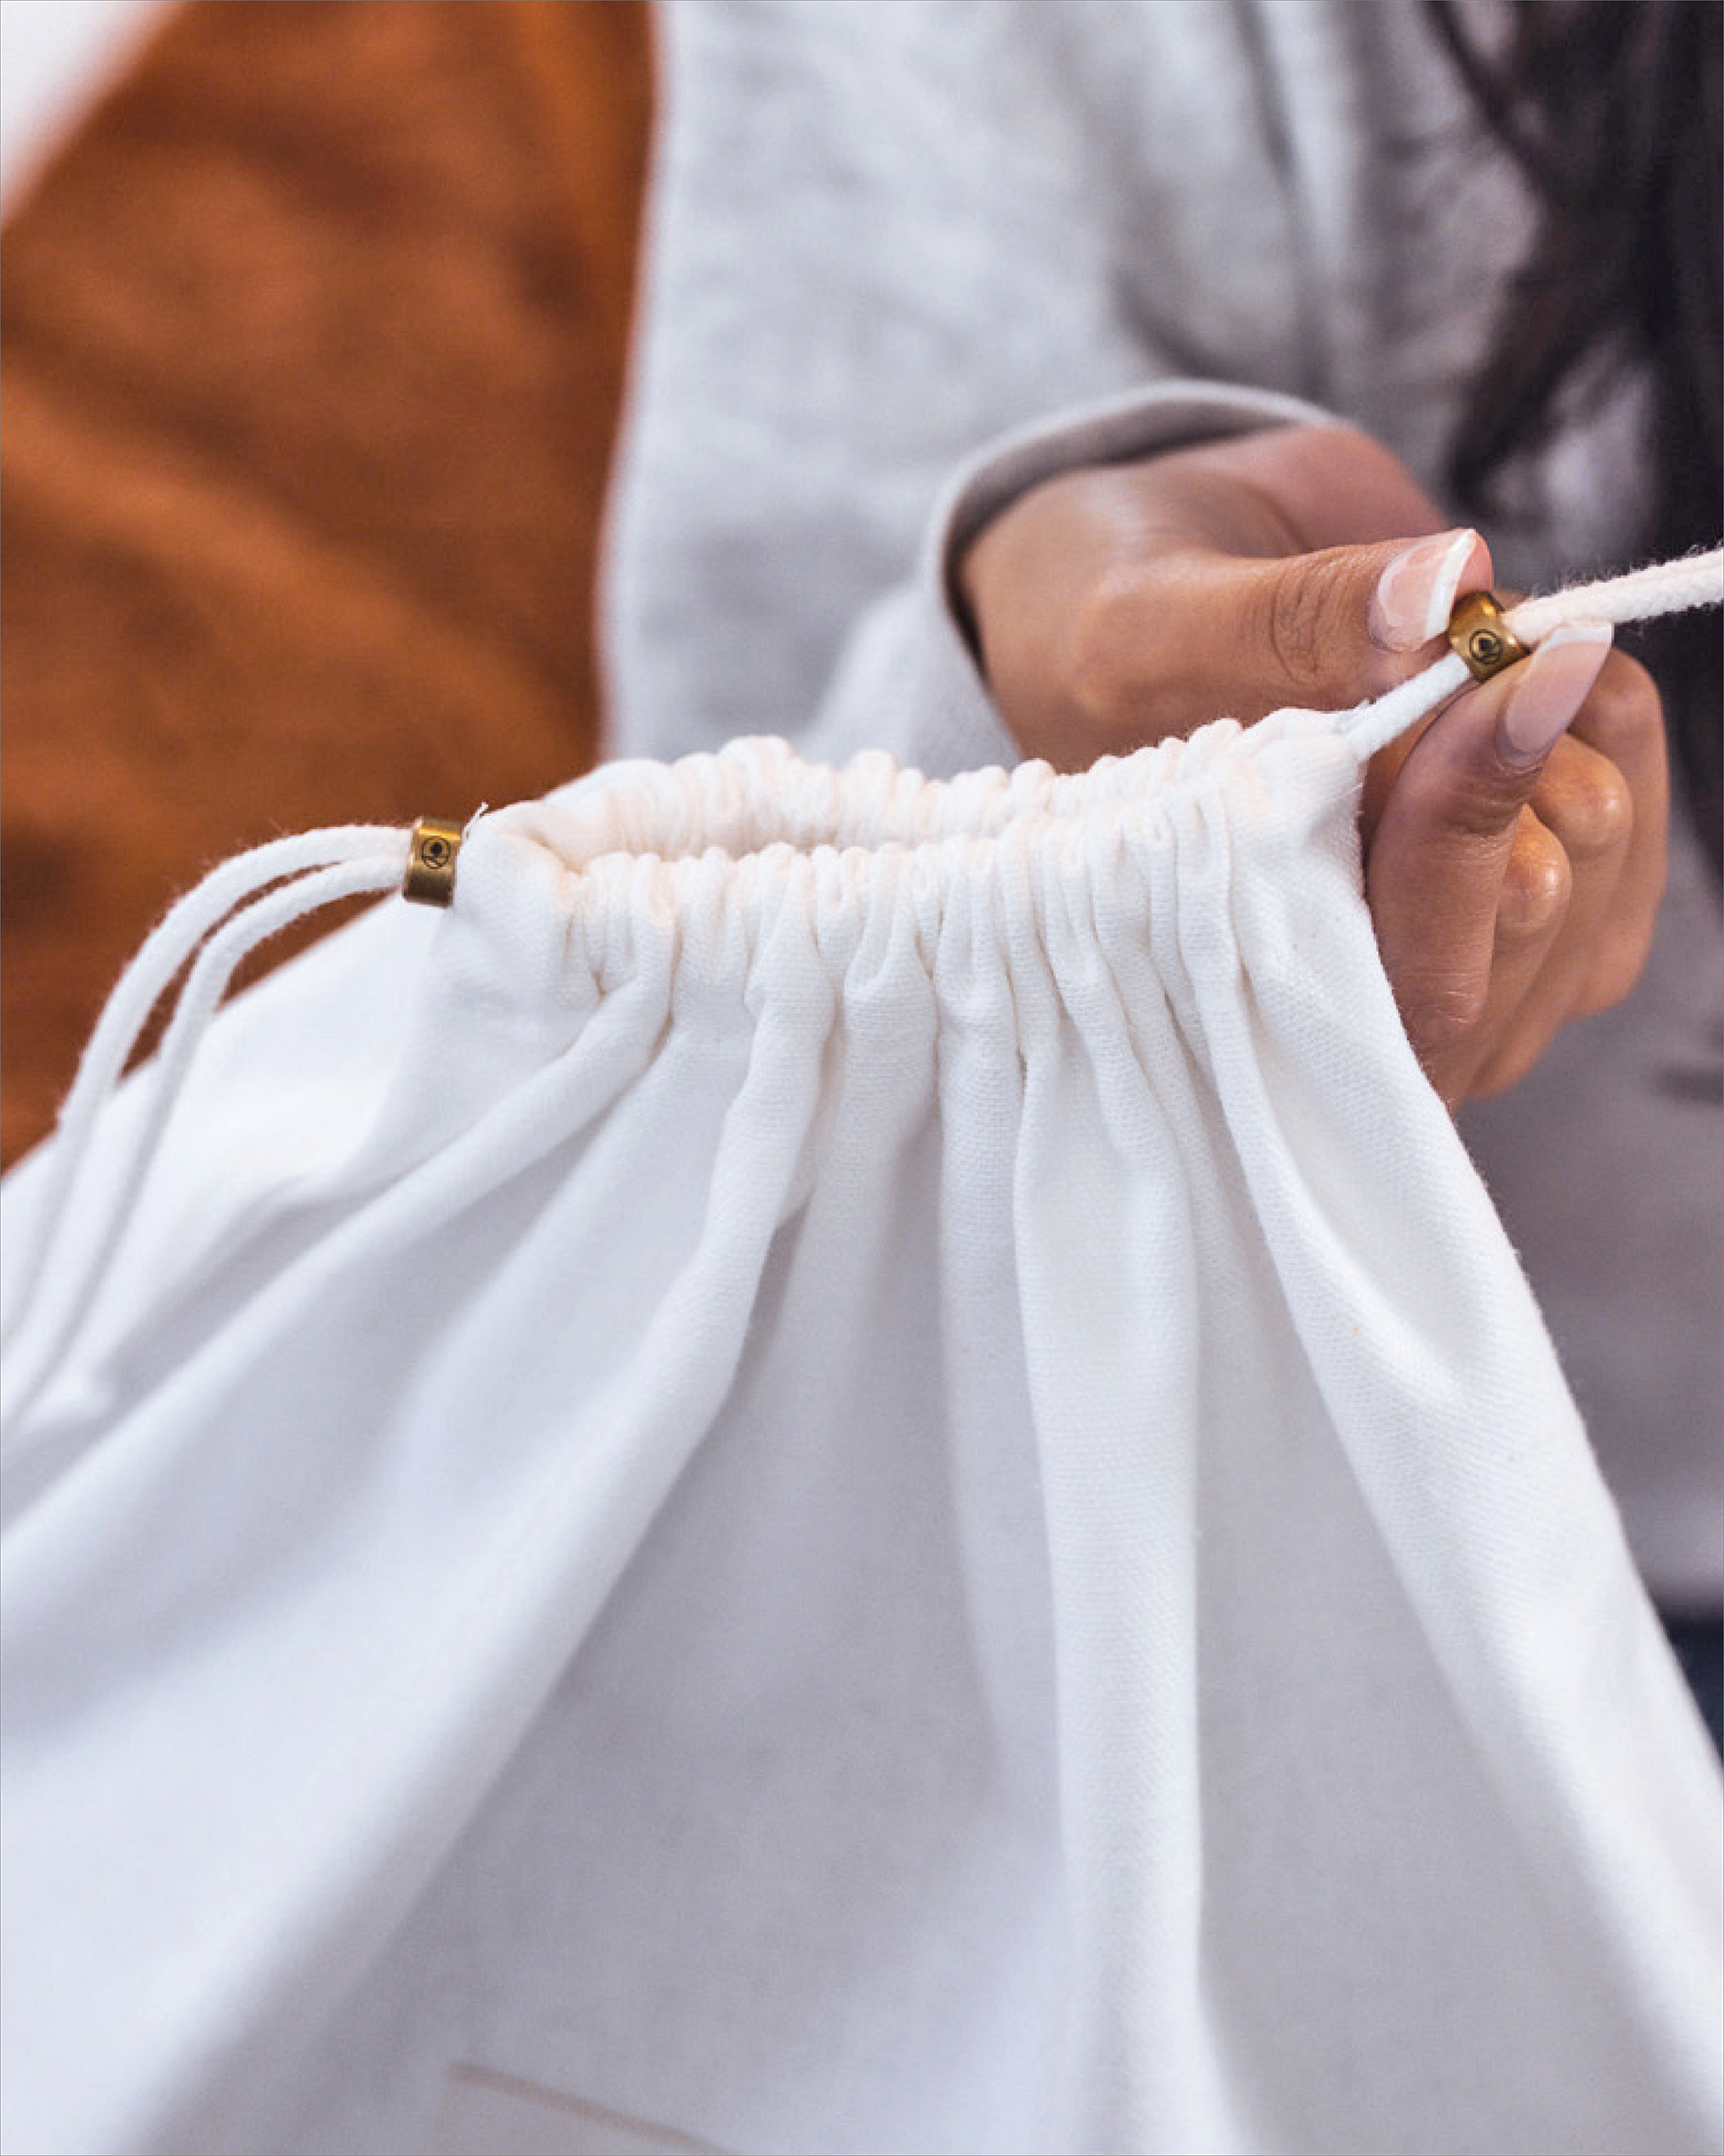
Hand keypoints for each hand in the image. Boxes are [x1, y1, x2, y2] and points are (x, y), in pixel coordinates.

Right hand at [956, 424, 1666, 1107]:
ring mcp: (1469, 942)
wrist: (1124, 603)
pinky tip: (1515, 660)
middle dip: (1511, 766)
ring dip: (1557, 725)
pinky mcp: (1541, 867)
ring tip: (1450, 648)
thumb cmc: (1098, 640)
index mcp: (1256, 994)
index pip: (1411, 982)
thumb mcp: (1150, 620)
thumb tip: (1450, 586)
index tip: (1489, 673)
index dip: (1458, 841)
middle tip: (1449, 644)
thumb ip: (1292, 619)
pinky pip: (1638, 804)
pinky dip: (1601, 708)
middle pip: (1530, 924)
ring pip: (1601, 863)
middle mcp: (1378, 997)